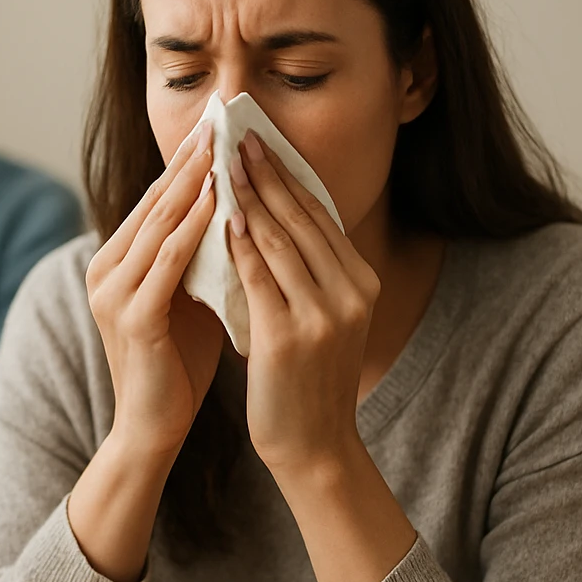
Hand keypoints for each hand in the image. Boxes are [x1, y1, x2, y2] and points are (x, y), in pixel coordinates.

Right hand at [85, 123, 222, 465]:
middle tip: (221, 118)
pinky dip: (193, 229)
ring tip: (222, 147)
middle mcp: (104, 269)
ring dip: (193, 183)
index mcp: (115, 262)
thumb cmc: (176, 365)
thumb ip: (196, 259)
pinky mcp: (131, 316)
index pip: (156, 200)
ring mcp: (113, 292)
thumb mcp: (186, 298)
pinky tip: (219, 204)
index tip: (217, 126)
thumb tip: (234, 214)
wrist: (152, 428)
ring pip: (159, 224)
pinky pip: (167, 261)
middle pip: (154, 201)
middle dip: (190, 159)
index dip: (186, 162)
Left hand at [226, 130, 380, 471]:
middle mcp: (351, 293)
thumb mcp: (326, 317)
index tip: (261, 141)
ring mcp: (323, 315)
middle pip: (301, 217)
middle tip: (235, 135)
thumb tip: (277, 216)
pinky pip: (257, 277)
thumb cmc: (309, 380)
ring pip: (278, 239)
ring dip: (247, 196)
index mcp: (362, 282)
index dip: (289, 173)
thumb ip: (311, 272)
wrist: (315, 446)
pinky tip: (218, 217)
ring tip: (220, 164)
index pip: (321, 214)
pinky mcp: (289, 336)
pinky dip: (237, 243)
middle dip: (265, 171)